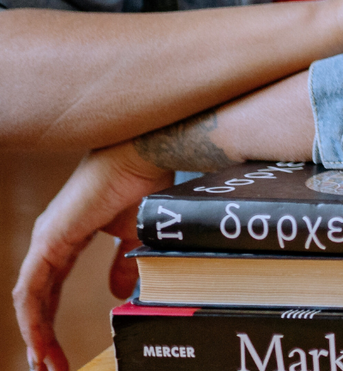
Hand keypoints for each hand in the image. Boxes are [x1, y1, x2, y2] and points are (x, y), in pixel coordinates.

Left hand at [13, 143, 171, 370]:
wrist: (148, 155)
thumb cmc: (148, 183)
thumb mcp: (138, 234)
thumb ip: (124, 263)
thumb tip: (116, 293)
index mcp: (70, 234)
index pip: (53, 286)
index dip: (55, 319)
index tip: (63, 350)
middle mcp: (52, 238)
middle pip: (38, 297)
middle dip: (43, 335)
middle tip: (51, 366)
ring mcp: (47, 238)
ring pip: (31, 297)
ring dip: (36, 333)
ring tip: (48, 363)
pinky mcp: (50, 240)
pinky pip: (32, 288)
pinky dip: (33, 317)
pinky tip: (39, 339)